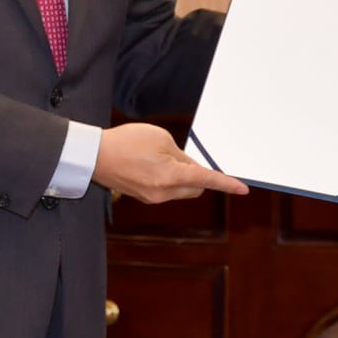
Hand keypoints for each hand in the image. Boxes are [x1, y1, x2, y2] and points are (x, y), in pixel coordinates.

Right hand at [93, 122, 245, 203]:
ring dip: (183, 177)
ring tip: (160, 157)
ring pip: (182, 190)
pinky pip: (167, 191)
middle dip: (200, 175)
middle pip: (197, 188)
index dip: (227, 183)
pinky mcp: (144, 198)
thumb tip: (192, 168)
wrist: (94, 156)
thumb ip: (182, 156)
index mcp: (171, 176)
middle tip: (183, 155)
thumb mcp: (161, 139)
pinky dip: (170, 181)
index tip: (243, 189)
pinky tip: (152, 165)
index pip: (207, 180)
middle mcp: (164, 192)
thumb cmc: (127, 142)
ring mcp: (153, 198)